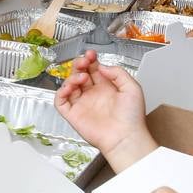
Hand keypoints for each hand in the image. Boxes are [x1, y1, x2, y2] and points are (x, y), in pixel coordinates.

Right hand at [53, 51, 155, 171]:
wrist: (126, 137)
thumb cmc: (132, 117)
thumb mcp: (132, 88)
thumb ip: (117, 73)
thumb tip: (101, 66)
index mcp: (106, 87)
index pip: (93, 69)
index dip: (90, 60)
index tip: (91, 54)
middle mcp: (93, 94)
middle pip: (80, 73)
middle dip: (79, 64)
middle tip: (83, 61)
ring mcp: (82, 104)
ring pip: (69, 85)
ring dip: (72, 77)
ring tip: (82, 77)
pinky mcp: (73, 115)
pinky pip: (60, 101)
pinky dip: (60, 93)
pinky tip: (69, 88)